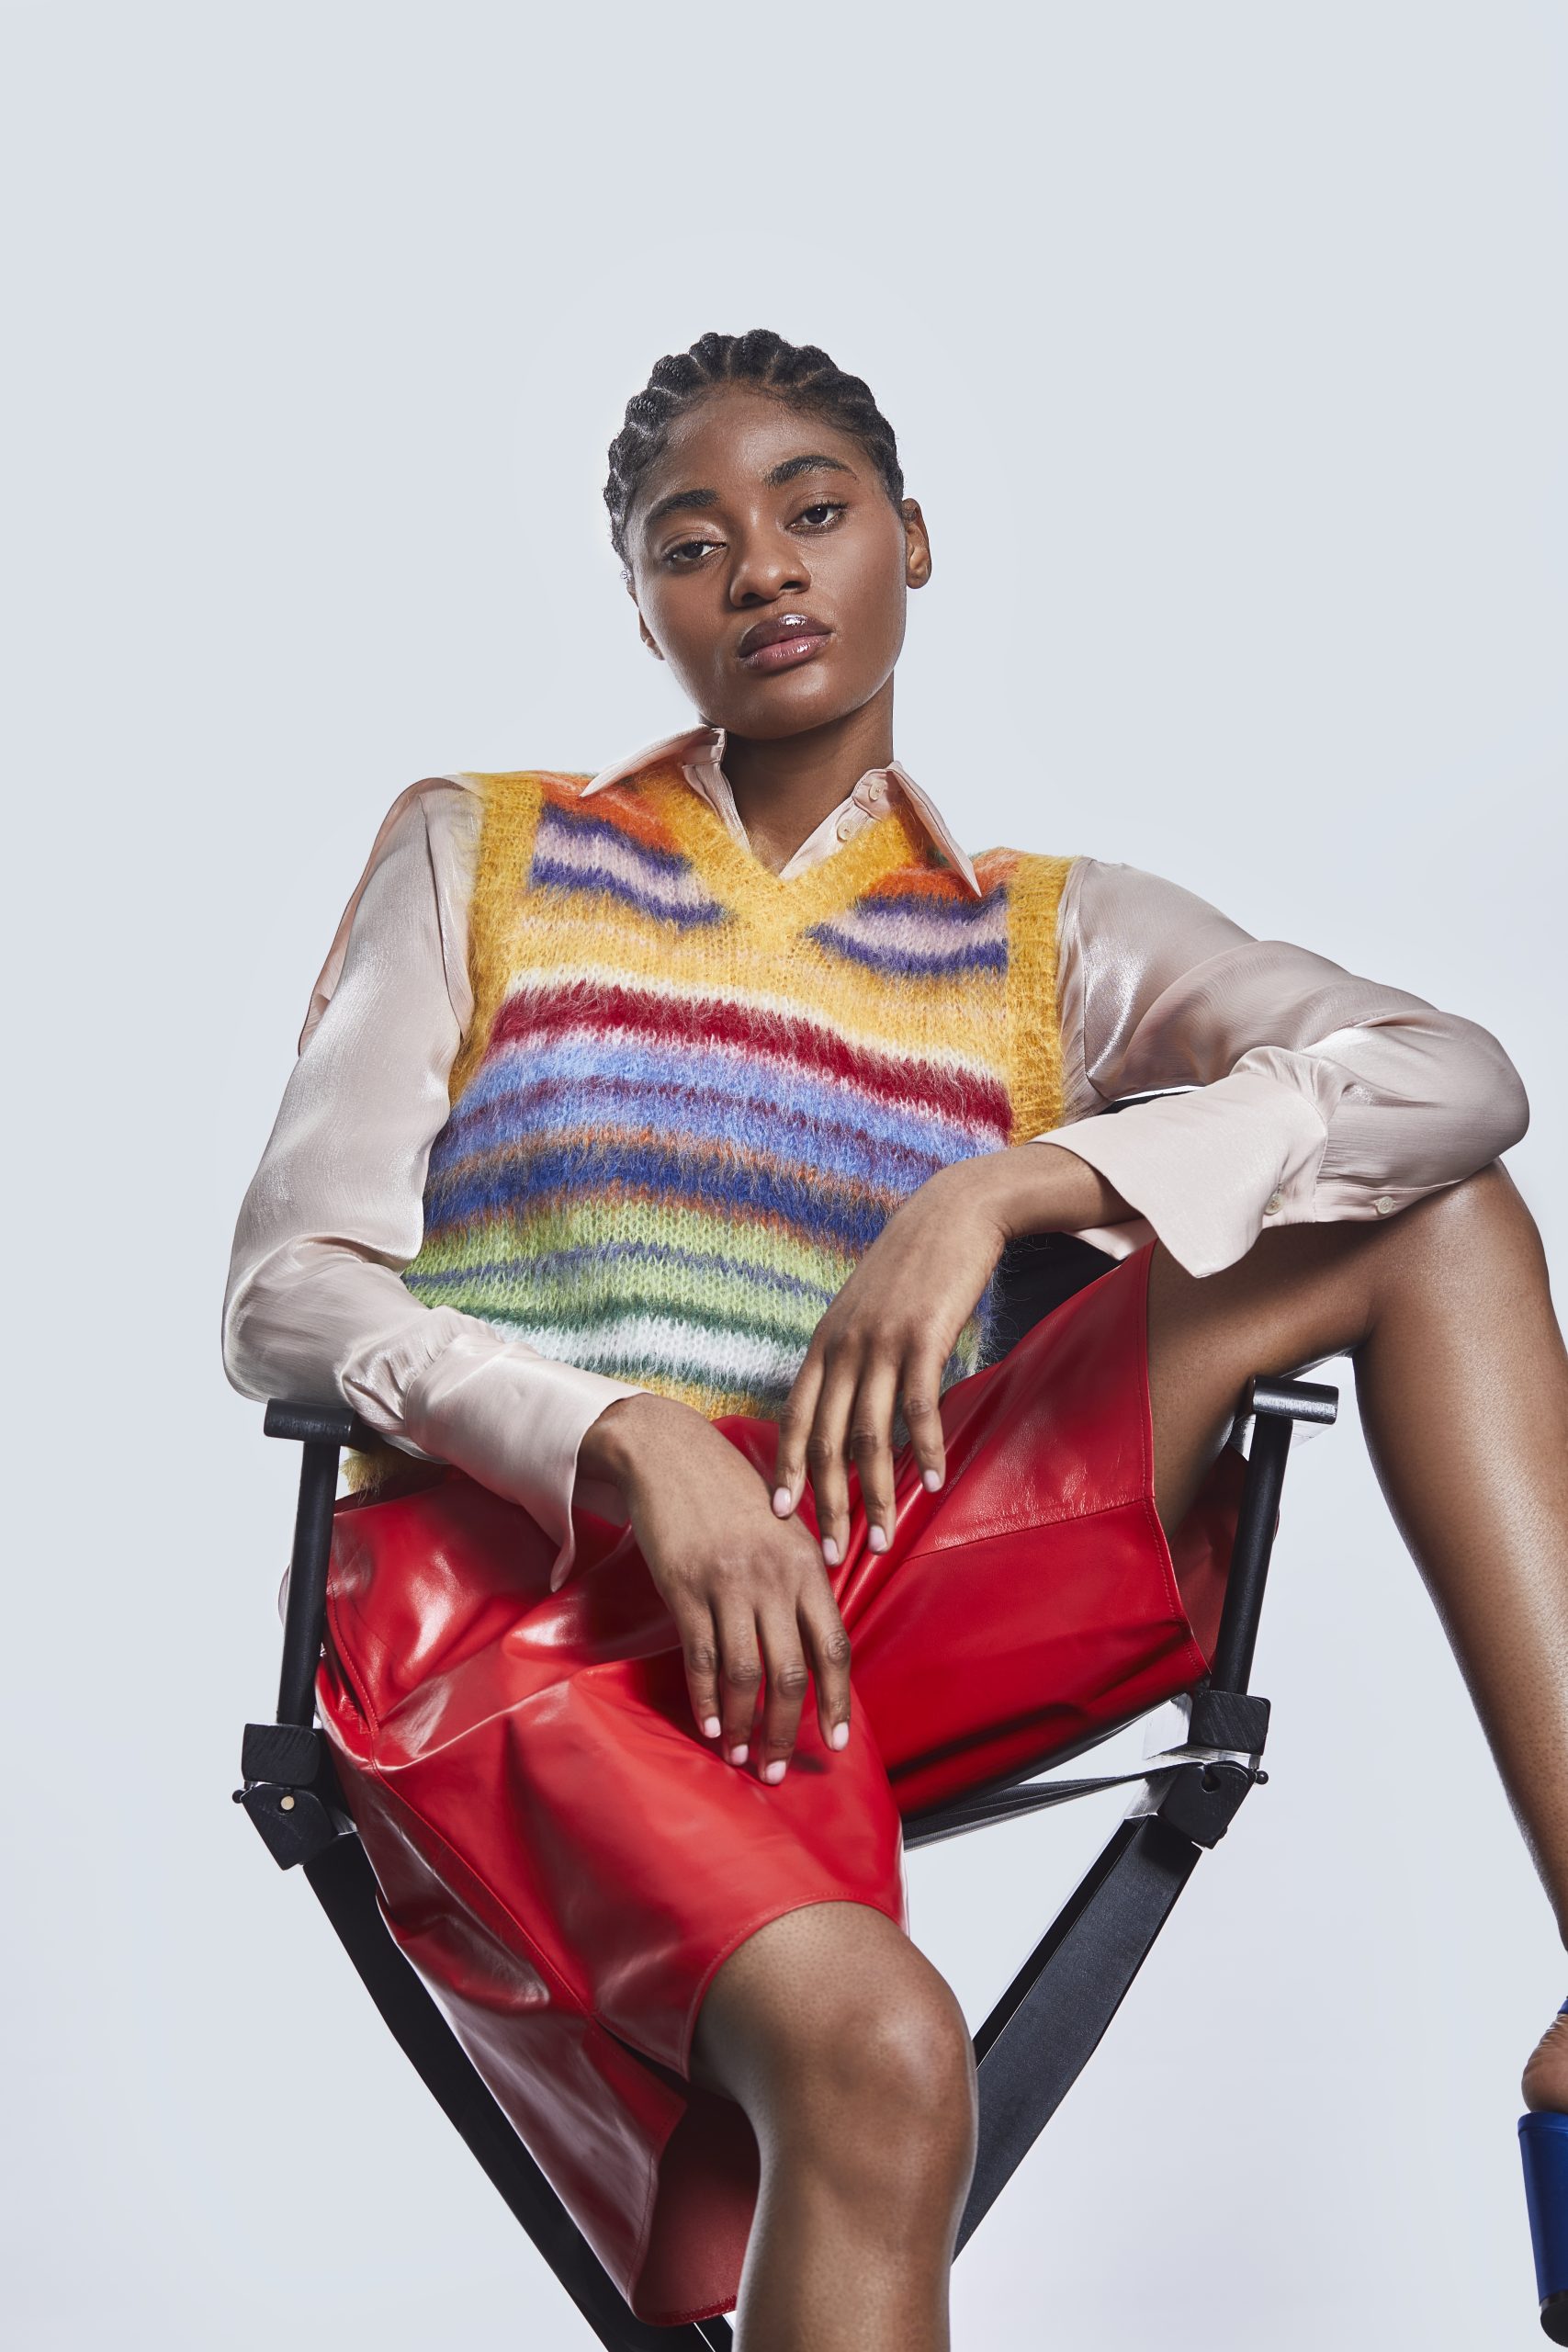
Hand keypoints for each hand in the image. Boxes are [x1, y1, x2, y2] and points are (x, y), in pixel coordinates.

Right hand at [580, 1393, 851, 1781]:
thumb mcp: (783, 1528)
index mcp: (807, 1565)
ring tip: (738, 1755)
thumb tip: (819, 1641)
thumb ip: (803, 1580)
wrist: (671, 1454)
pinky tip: (708, 1725)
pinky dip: (705, 1699)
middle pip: (790, 1672)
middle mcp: (774, 1578)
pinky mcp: (685, 1587)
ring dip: (742, 1724)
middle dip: (784, 1730)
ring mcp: (728, 1583)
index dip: (835, 1701)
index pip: (833, 1647)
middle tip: (776, 1768)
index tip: (832, 1741)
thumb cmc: (730, 1494)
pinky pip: (701, 1657)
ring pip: (744, 1673)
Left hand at [771, 1158, 1015, 1564]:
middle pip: (823, 1440)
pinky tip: (936, 1482)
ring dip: (875, 1495)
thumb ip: (851, 1359)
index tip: (779, 1514)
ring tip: (881, 1539)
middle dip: (827, 1503)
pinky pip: (917, 1408)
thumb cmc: (911, 1269)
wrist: (951, 1213)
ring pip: (868, 1437)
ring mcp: (880, 1343)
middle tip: (832, 1552)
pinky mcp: (922, 1338)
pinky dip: (925, 1450)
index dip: (784, 1469)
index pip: (793, 1418)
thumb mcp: (865, 1311)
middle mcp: (842, 1347)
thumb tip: (849, 1415)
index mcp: (823, 1344)